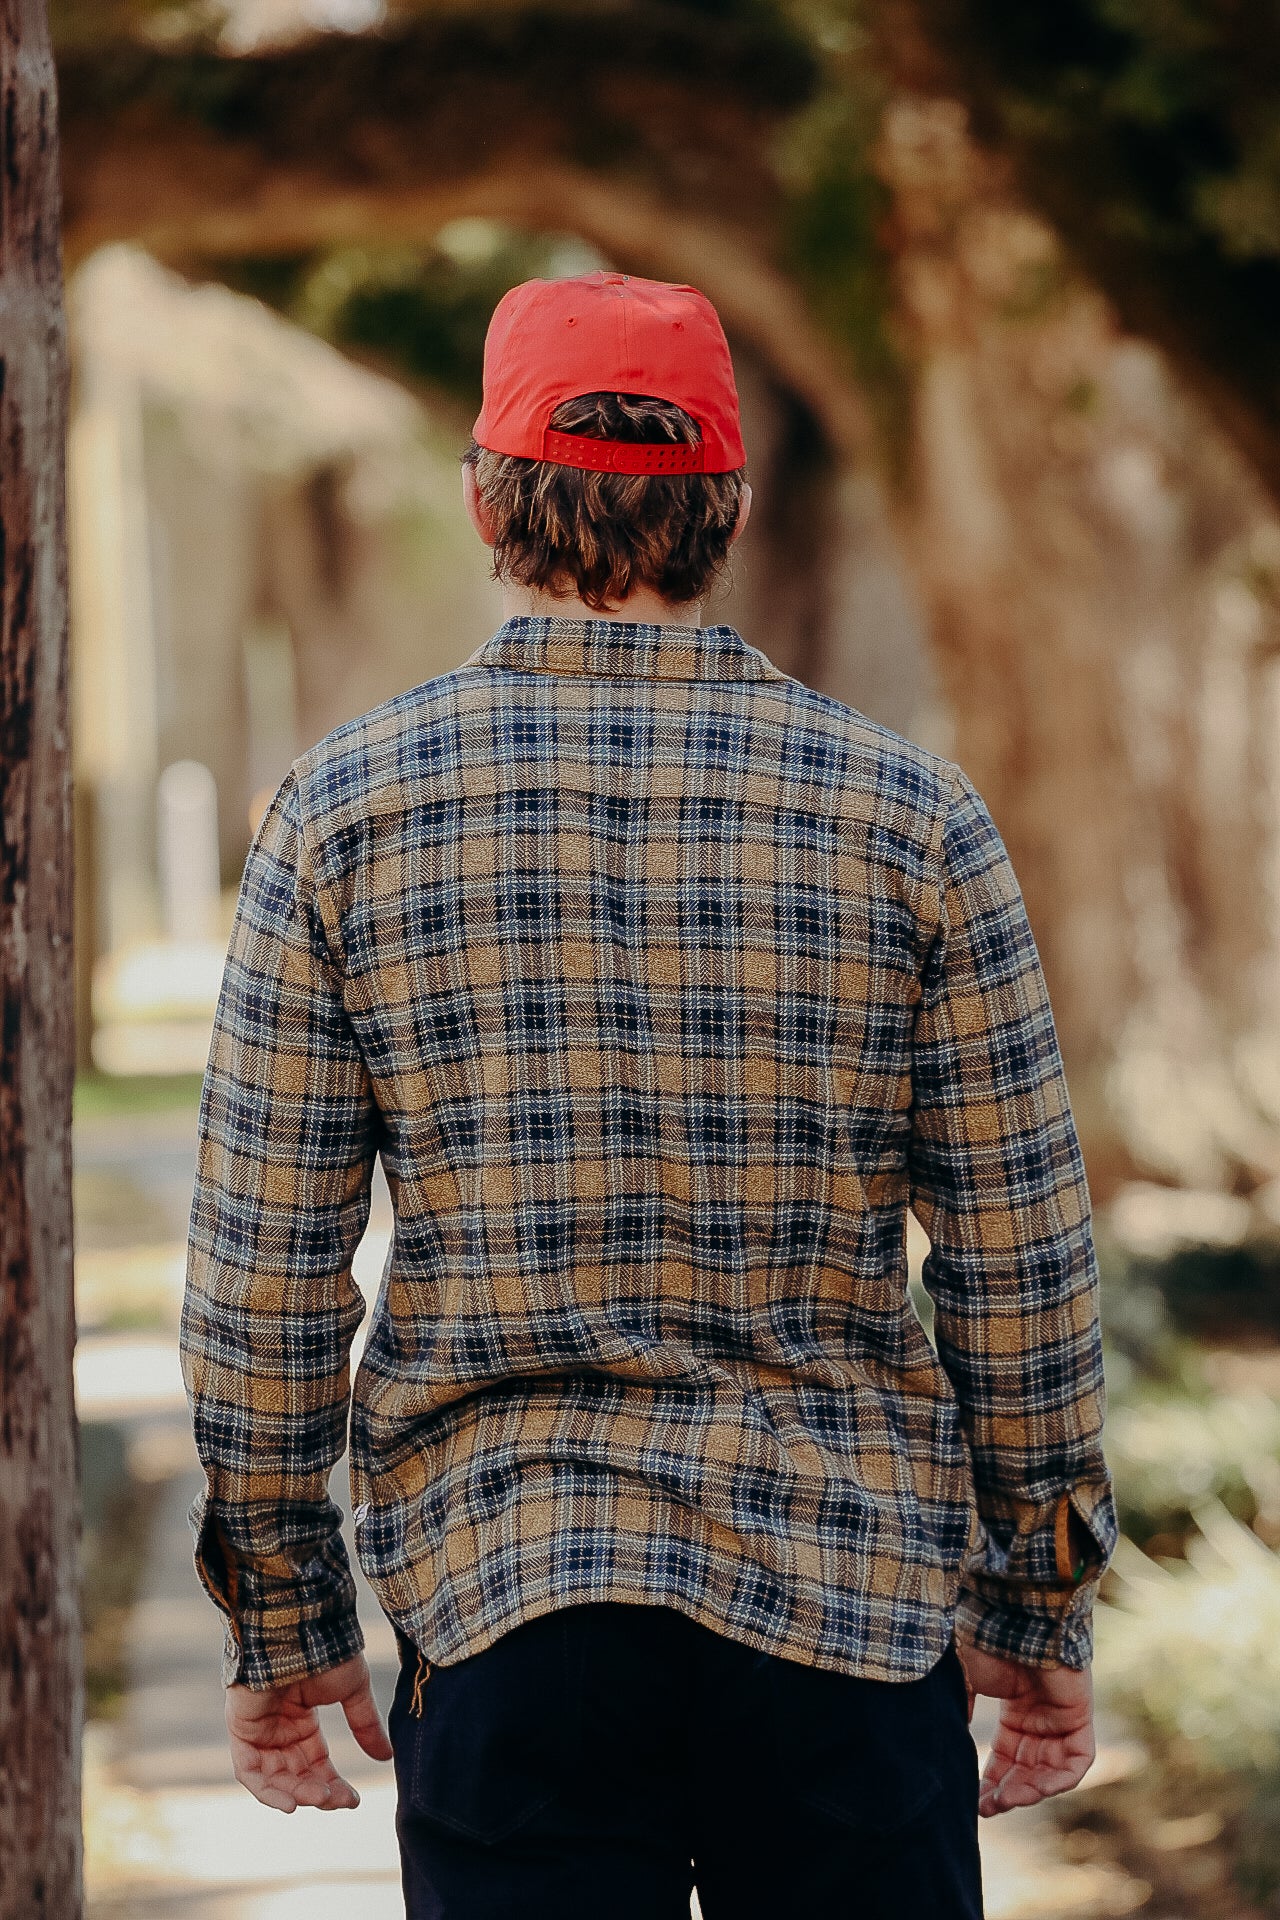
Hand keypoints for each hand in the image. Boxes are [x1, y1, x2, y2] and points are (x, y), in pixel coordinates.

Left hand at [225, 1652, 393, 1812]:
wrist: (299, 1628)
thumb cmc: (327, 1652)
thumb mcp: (353, 1691)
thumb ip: (365, 1725)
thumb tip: (386, 1756)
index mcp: (301, 1719)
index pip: (315, 1762)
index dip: (334, 1784)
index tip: (355, 1799)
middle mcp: (277, 1728)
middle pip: (296, 1775)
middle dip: (319, 1792)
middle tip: (341, 1801)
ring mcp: (257, 1730)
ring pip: (274, 1778)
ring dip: (299, 1793)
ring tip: (323, 1798)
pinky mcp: (240, 1729)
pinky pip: (249, 1772)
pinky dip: (268, 1792)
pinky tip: (292, 1804)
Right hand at [958, 1645, 1094, 1817]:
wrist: (1014, 1618)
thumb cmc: (986, 1644)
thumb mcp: (963, 1683)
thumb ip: (960, 1713)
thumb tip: (946, 1746)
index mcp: (1014, 1709)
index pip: (1006, 1758)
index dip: (991, 1782)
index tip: (974, 1804)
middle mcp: (1039, 1717)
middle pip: (1026, 1770)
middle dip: (1007, 1792)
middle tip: (986, 1808)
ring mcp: (1061, 1718)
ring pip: (1050, 1771)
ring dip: (1028, 1791)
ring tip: (1004, 1801)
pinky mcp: (1080, 1717)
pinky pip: (1076, 1762)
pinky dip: (1057, 1780)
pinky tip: (1034, 1789)